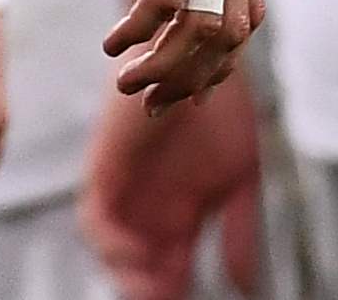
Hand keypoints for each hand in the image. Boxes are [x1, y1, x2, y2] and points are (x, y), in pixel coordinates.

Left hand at [81, 62, 264, 297]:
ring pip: (112, 247)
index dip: (172, 290)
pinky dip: (110, 242)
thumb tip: (242, 286)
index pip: (171, 267)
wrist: (199, 61)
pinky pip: (95, 216)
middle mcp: (150, 204)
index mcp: (181, 211)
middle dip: (147, 290)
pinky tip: (136, 255)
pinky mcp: (105, 166)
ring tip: (150, 289)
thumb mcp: (240, 180)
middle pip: (138, 265)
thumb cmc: (222, 112)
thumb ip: (239, 232)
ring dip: (127, 273)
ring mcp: (126, 187)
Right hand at [84, 0, 261, 104]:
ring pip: (202, 25)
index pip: (248, 18)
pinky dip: (141, 30)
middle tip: (152, 100)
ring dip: (166, 65)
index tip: (181, 89)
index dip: (218, 64)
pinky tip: (114, 41)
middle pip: (230, 33)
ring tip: (128, 83)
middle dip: (192, 78)